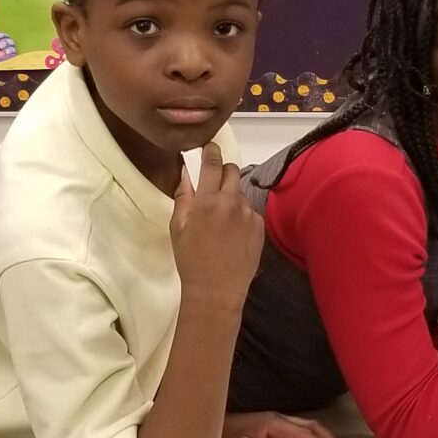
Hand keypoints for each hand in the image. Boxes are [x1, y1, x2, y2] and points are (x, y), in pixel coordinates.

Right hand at [170, 152, 262, 318]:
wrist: (216, 290)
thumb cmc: (191, 259)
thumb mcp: (178, 227)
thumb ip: (184, 196)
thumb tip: (186, 171)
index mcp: (207, 201)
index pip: (213, 163)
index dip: (211, 151)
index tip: (209, 147)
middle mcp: (231, 202)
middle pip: (232, 171)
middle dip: (224, 172)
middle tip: (214, 185)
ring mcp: (248, 214)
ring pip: (240, 193)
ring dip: (231, 197)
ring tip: (221, 221)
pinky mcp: (260, 226)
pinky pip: (249, 211)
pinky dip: (241, 216)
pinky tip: (233, 234)